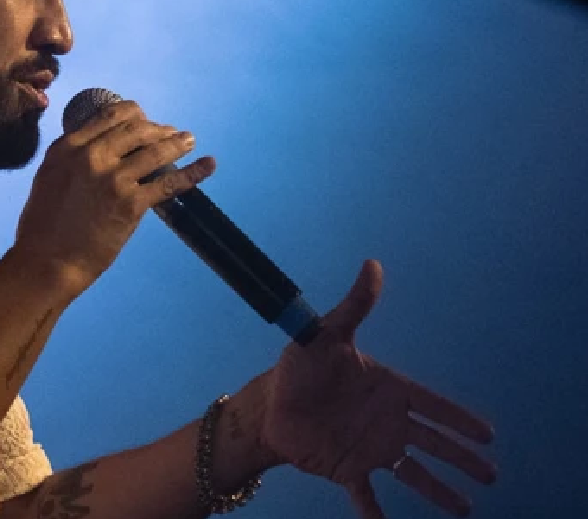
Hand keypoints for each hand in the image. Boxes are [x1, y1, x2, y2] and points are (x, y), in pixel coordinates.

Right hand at [14, 100, 214, 297]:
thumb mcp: (50, 176)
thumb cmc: (42, 226)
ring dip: (177, 143)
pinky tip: (208, 165)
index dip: (134, 114)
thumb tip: (98, 146)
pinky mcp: (131, 204)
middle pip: (136, 129)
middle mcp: (92, 156)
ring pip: (155, 151)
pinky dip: (193, 173)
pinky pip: (168, 183)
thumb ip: (73, 157)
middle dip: (158, 128)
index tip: (145, 119)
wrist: (46, 261)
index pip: (110, 116)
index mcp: (69, 147)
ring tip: (189, 141)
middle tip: (171, 133)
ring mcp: (114, 179)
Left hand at [261, 260, 496, 517]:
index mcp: (386, 389)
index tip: (489, 435)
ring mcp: (369, 447)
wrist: (267, 403)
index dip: (461, 420)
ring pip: (412, 472)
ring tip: (464, 510)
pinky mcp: (347, 469)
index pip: (432, 406)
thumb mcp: (325, 334)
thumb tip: (373, 265)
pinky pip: (368, 496)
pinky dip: (376, 514)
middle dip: (463, 458)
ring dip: (438, 491)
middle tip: (491, 475)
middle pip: (433, 442)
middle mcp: (385, 421)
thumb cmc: (297, 366)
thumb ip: (354, 306)